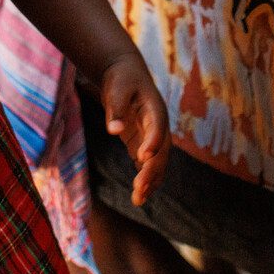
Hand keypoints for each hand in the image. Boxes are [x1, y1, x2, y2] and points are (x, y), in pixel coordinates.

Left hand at [97, 54, 170, 206]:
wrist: (127, 74)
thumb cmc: (121, 79)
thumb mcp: (116, 88)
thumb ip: (115, 108)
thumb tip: (113, 130)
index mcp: (155, 109)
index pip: (157, 127)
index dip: (152, 142)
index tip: (142, 158)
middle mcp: (159, 126)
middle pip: (160, 151)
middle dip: (151, 171)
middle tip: (138, 190)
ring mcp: (153, 136)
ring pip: (157, 162)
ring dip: (150, 181)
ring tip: (138, 200)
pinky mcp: (144, 143)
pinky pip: (148, 164)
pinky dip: (145, 178)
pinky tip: (139, 195)